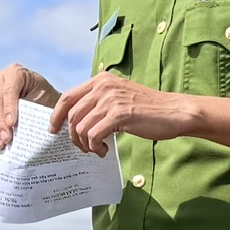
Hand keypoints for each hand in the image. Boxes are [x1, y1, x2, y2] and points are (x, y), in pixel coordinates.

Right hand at [0, 64, 58, 149]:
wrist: (45, 101)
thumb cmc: (46, 99)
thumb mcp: (45, 99)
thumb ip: (35, 109)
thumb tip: (26, 128)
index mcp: (15, 72)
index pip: (8, 90)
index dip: (9, 107)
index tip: (12, 124)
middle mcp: (0, 78)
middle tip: (6, 139)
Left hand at [47, 73, 196, 155]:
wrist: (174, 111)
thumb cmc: (148, 108)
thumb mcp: (119, 96)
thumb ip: (99, 101)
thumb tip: (77, 119)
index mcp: (101, 80)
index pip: (67, 96)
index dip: (57, 115)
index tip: (54, 129)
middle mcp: (103, 86)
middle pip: (72, 114)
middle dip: (72, 135)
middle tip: (82, 147)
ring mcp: (111, 99)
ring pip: (81, 127)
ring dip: (85, 144)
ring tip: (96, 149)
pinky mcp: (119, 114)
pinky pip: (94, 135)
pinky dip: (95, 146)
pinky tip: (104, 150)